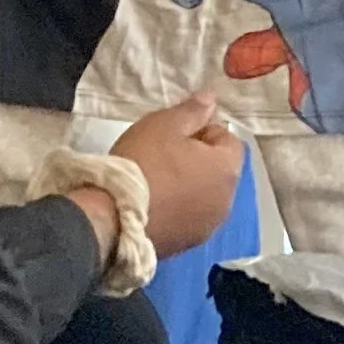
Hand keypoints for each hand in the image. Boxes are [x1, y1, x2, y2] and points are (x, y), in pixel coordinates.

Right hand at [114, 91, 244, 258]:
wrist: (114, 220)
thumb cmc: (143, 164)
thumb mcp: (164, 125)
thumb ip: (192, 111)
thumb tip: (211, 99)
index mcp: (226, 169)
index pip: (229, 140)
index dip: (203, 131)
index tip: (175, 134)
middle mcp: (227, 200)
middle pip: (218, 170)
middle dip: (198, 160)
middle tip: (162, 155)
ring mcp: (209, 226)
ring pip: (205, 196)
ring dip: (189, 186)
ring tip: (156, 182)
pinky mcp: (189, 244)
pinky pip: (190, 218)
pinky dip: (178, 209)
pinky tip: (153, 205)